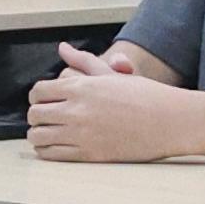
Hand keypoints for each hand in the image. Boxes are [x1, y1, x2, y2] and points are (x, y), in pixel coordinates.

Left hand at [28, 43, 204, 164]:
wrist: (168, 121)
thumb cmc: (144, 95)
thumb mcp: (112, 73)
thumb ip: (83, 61)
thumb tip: (63, 48)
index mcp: (81, 86)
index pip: (39, 91)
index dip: (37, 96)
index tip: (42, 100)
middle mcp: (77, 109)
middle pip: (36, 113)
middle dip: (36, 114)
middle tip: (43, 116)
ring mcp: (82, 133)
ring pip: (39, 135)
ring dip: (38, 133)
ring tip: (45, 132)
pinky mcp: (89, 154)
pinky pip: (53, 154)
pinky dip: (47, 151)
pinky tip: (53, 147)